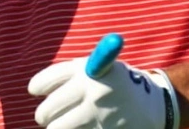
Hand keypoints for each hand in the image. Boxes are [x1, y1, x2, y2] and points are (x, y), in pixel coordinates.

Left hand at [29, 57, 175, 128]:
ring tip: (61, 124)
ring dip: (57, 128)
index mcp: (87, 73)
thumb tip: (33, 89)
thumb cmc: (116, 83)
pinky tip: (78, 128)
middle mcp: (92, 95)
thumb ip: (68, 74)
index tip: (34, 90)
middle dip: (43, 115)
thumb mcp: (98, 67)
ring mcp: (100, 118)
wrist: (155, 105)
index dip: (37, 86)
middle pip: (47, 112)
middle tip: (44, 117)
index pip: (46, 81)